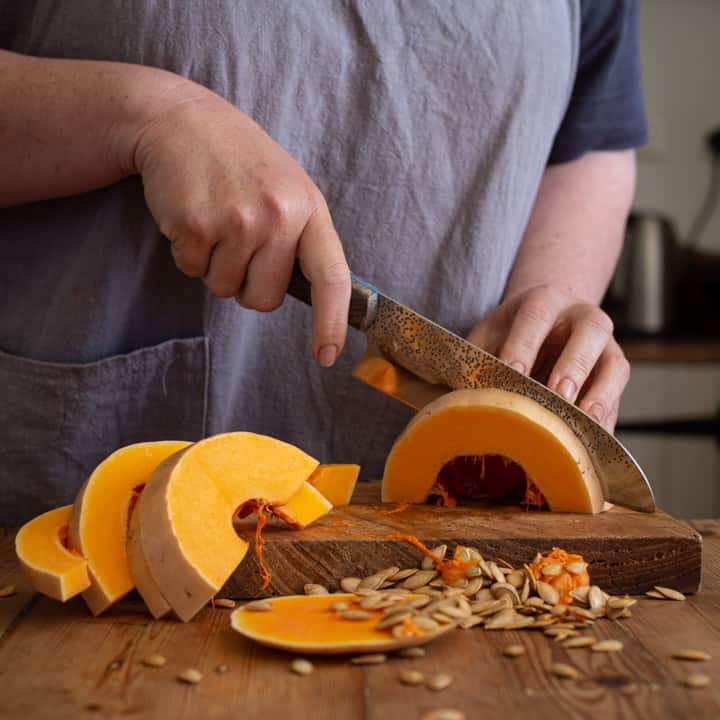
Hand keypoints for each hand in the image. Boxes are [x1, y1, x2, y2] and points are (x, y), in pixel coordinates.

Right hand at [132, 88, 349, 366]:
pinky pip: (192, 271)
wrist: (182, 120)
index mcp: (309, 208)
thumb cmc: (240, 162)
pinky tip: (193, 215)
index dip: (331, 322)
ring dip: (215, 266)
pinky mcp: (195, 226)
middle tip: (239, 240)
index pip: (331, 277)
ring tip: (216, 219)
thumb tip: (313, 296)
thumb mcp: (288, 188)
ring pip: (226, 290)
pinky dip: (188, 253)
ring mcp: (236, 221)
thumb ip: (301, 238)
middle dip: (248, 284)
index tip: (327, 355)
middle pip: (265, 299)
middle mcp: (278, 216)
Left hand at [467, 284, 629, 430]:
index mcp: (545, 301)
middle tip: (558, 394)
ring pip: (615, 365)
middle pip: (590, 332)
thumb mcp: (489, 334)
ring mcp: (605, 346)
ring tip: (585, 422)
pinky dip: (606, 420)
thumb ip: (478, 357)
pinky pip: (617, 398)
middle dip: (574, 364)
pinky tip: (590, 441)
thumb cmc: (510, 333)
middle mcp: (583, 318)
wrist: (545, 322)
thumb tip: (461, 395)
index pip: (536, 316)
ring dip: (601, 394)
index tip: (512, 372)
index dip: (524, 344)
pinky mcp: (613, 376)